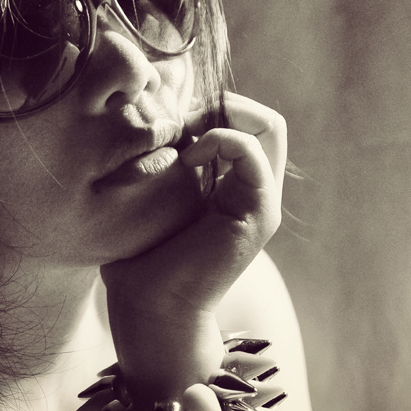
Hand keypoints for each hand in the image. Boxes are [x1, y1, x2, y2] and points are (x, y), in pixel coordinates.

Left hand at [100, 92, 286, 402]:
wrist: (151, 305)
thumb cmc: (141, 252)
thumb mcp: (157, 190)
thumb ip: (170, 156)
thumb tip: (160, 116)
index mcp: (235, 184)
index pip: (247, 120)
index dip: (213, 106)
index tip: (173, 120)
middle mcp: (256, 189)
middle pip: (265, 119)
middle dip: (222, 105)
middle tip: (182, 122)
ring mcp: (262, 201)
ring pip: (268, 125)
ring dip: (222, 119)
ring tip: (185, 141)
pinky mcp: (258, 213)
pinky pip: (251, 150)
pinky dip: (218, 141)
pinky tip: (186, 161)